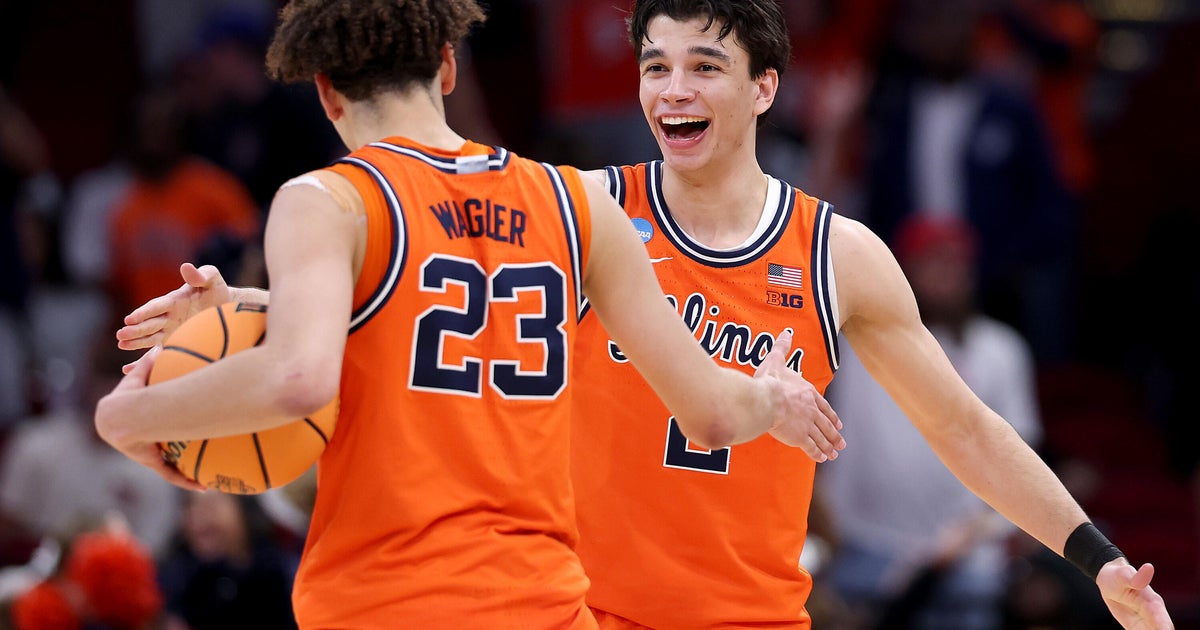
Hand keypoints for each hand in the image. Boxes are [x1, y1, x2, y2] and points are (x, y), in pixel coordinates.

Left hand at [94, 347, 206, 491]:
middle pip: (159, 447)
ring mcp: (146, 453)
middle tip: (187, 451)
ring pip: (168, 465)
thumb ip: (148, 362)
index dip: (154, 426)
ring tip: (203, 477)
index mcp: (133, 421)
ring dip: (183, 472)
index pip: (145, 425)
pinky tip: (202, 487)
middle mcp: (140, 440)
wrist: (120, 417)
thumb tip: (159, 346)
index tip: (163, 425)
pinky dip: (186, 481)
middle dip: (170, 453)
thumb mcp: (141, 376)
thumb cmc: (130, 394)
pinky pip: (171, 475)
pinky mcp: (151, 463)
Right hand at [116, 263, 230, 352]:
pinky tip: (127, 368)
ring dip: (135, 342)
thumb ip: (200, 275)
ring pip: (150, 338)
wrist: (228, 307)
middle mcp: (168, 316)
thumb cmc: (217, 290)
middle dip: (135, 330)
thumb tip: (186, 267)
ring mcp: (170, 331)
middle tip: (121, 335)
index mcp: (174, 301)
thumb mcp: (212, 279)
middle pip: (149, 323)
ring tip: (121, 345)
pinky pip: (157, 352)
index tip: (130, 319)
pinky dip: (143, 361)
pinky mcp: (175, 342)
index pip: (156, 307)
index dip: (143, 313)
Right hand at [756, 330, 845, 460]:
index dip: (831, 415)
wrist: (764, 399)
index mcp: (807, 393)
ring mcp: (807, 424)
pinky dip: (818, 453)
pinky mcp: (799, 437)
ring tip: (834, 454)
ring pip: (821, 437)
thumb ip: (782, 348)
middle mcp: (811, 410)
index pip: (823, 406)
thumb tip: (787, 333)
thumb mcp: (776, 360)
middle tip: (841, 443)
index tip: (838, 423)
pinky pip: (812, 447)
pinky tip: (821, 458)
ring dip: (829, 446)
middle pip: (826, 424)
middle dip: (834, 434)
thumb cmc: (768, 381)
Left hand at [1097, 560, 1173, 628]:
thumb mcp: (1122, 574)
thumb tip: (1148, 568)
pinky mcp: (1138, 626)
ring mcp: (1147, 621)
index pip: (1162, 620)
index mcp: (1152, 602)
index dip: (1164, 629)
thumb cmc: (1117, 574)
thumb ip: (1134, 576)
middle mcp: (1153, 614)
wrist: (1109, 578)